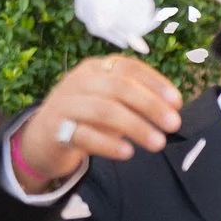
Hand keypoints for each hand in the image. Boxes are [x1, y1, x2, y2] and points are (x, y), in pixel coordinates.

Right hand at [15, 55, 183, 179]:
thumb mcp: (111, 103)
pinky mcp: (55, 130)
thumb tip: (173, 109)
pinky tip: (127, 153)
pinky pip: (83, 135)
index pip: (128, 67)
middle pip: (119, 87)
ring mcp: (65, 104)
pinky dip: (108, 143)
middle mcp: (80, 81)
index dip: (155, 83)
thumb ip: (137, 101)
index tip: (177, 102)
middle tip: (173, 125)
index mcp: (96, 68)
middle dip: (151, 105)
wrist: (42, 138)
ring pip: (103, 110)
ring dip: (135, 126)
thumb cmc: (86, 118)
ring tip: (158, 143)